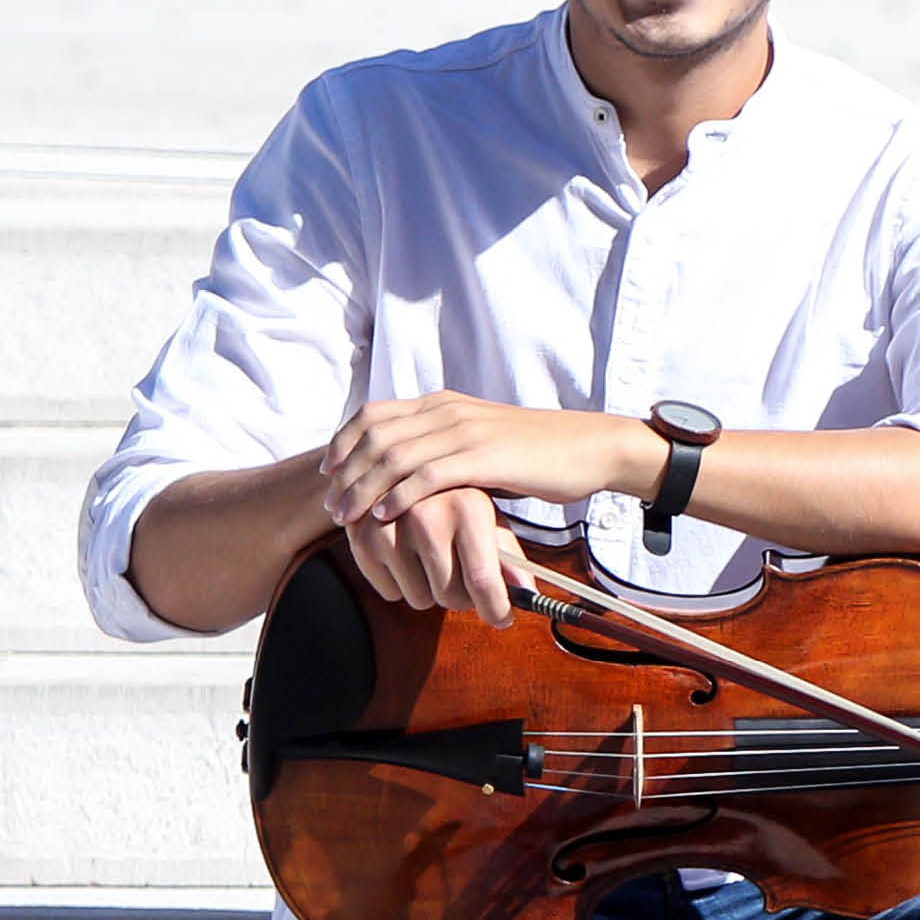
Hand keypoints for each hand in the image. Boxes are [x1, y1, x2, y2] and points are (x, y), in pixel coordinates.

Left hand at [323, 392, 651, 528]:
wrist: (591, 447)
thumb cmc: (539, 451)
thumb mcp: (482, 437)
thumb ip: (446, 444)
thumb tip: (414, 469)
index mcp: (443, 402)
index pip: (373, 414)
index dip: (343, 443)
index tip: (329, 473)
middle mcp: (447, 410)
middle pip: (375, 436)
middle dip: (346, 473)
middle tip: (332, 505)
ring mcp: (465, 432)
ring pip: (394, 457)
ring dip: (364, 489)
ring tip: (348, 517)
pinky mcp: (484, 457)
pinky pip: (427, 476)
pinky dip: (399, 497)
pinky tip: (386, 517)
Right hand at [348, 485, 523, 626]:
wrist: (396, 475)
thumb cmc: (454, 502)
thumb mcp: (488, 520)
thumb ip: (510, 559)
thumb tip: (530, 594)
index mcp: (467, 506)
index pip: (483, 579)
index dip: (496, 609)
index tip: (503, 619)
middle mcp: (426, 515)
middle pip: (452, 597)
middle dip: (463, 598)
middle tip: (463, 579)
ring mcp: (389, 528)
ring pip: (421, 600)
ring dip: (432, 592)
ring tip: (432, 561)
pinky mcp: (361, 541)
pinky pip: (391, 594)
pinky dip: (402, 586)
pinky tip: (405, 558)